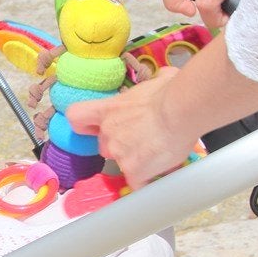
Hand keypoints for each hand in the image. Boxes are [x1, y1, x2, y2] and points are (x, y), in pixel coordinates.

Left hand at [66, 69, 198, 188]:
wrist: (180, 111)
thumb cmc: (172, 93)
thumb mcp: (158, 81)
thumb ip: (154, 84)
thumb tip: (167, 76)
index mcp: (108, 108)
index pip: (77, 117)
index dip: (84, 125)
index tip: (93, 128)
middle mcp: (107, 131)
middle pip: (104, 147)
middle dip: (121, 147)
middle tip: (143, 142)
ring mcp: (118, 152)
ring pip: (122, 165)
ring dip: (136, 163)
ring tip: (157, 154)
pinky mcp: (132, 170)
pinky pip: (137, 181)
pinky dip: (147, 179)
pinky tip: (160, 170)